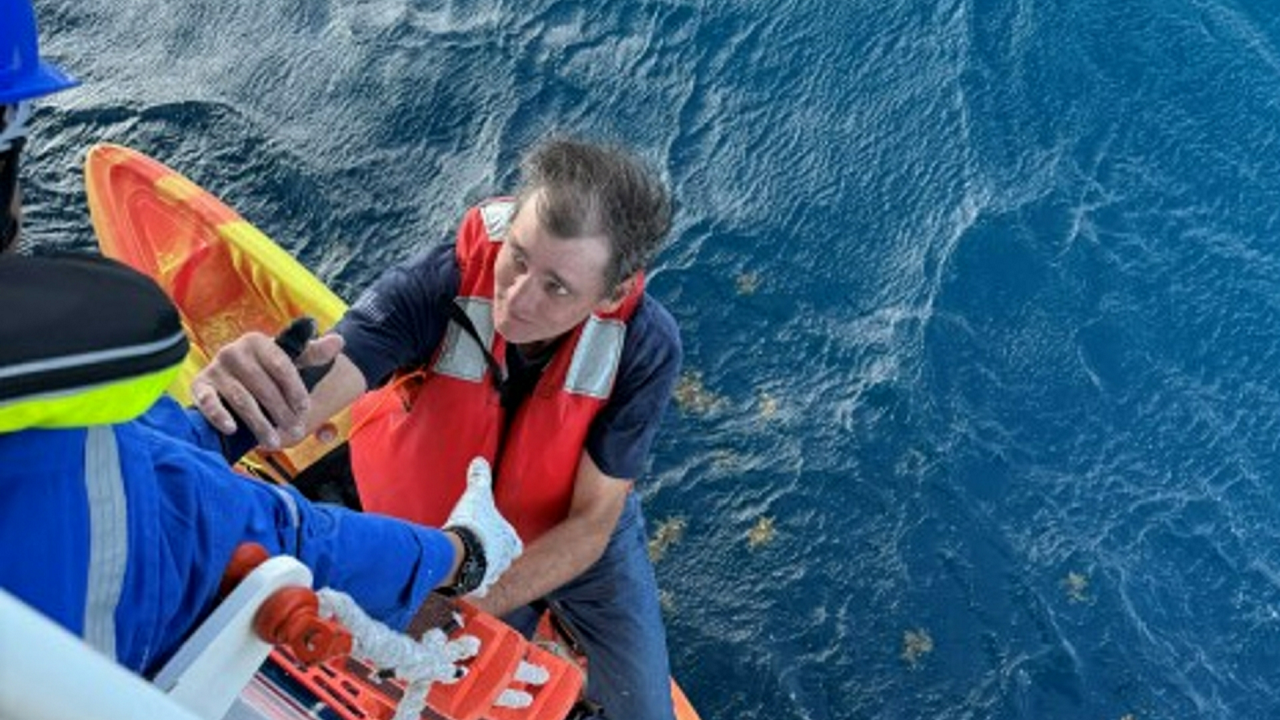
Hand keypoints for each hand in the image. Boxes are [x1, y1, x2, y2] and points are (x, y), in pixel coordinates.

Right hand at [190, 330, 343, 448]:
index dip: (295, 390)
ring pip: (242, 400)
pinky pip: (208, 402)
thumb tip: (338, 342)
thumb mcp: (291, 361)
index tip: (305, 410)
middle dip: (281, 412)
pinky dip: (219, 416)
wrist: (233, 377)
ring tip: (274, 441)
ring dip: (259, 423)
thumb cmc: (269, 371)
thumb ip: (314, 354)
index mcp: (259, 342)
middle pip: (263, 386)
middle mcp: (234, 351)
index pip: (282, 366)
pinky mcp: (200, 386)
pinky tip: (233, 429)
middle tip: (295, 431)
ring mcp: (216, 369)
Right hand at [445, 458, 522, 596]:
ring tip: (470, 563)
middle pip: (504, 561)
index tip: (501, 540)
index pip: (515, 545)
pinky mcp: (477, 587)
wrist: (460, 552)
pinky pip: (477, 589)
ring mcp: (492, 575)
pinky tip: (462, 581)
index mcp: (509, 540)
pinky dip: (471, 586)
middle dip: (494, 557)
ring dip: (483, 570)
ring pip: (491, 575)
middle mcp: (504, 560)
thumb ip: (480, 478)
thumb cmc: (473, 523)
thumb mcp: (477, 495)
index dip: (509, 542)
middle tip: (481, 550)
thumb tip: (479, 459)